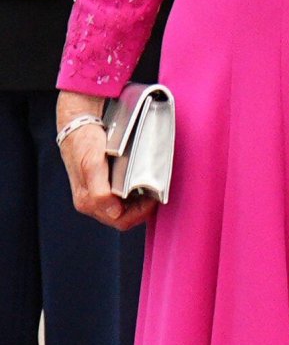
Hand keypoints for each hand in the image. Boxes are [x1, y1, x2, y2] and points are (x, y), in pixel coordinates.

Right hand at [55, 93, 157, 233]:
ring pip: (124, 208)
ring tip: (150, 188)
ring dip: (139, 202)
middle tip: (155, 193)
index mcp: (88, 201)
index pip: (120, 220)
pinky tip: (141, 183)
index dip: (140, 213)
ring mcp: (96, 194)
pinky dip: (134, 193)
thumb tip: (113, 213)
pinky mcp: (101, 185)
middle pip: (123, 217)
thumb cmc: (83, 142)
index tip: (153, 198)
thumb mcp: (91, 164)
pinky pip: (121, 198)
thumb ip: (99, 192)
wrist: (77, 124)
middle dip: (141, 209)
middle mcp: (91, 202)